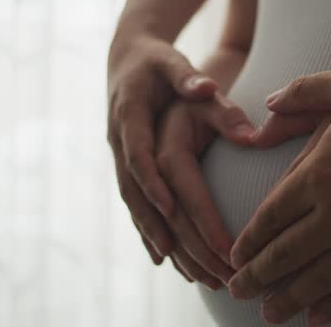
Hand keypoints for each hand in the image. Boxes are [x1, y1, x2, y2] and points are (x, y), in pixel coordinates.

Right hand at [107, 31, 218, 262]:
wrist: (128, 60)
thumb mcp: (174, 64)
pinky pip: (136, 205)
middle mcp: (120, 142)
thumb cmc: (157, 63)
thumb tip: (211, 89)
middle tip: (188, 257)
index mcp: (129, 115)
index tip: (174, 212)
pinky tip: (165, 259)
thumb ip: (191, 79)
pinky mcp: (126, 169)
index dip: (154, 185)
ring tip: (185, 270)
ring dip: (158, 238)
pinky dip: (149, 231)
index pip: (140, 156)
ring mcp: (120, 158)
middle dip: (162, 228)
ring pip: (135, 205)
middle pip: (137, 193)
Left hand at [228, 63, 330, 324]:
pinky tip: (318, 318)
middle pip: (286, 252)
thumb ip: (304, 93)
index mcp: (321, 170)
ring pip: (318, 278)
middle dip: (257, 275)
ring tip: (268, 316)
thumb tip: (270, 103)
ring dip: (288, 298)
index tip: (234, 255)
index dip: (250, 238)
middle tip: (235, 291)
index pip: (272, 214)